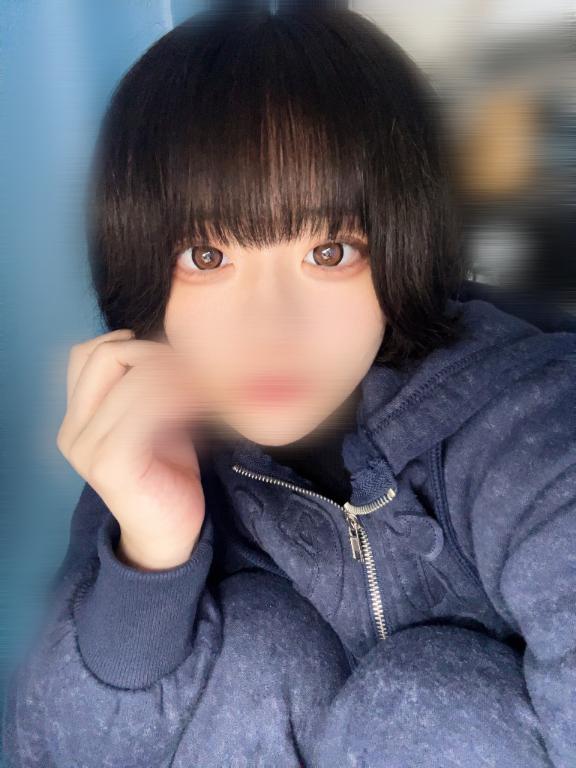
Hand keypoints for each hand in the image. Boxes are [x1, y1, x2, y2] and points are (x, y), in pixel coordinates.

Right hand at [56, 329, 207, 569]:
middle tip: (194, 372)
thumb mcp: (150, 422)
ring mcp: (87, 447)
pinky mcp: (112, 462)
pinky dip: (180, 396)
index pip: (88, 352)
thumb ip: (140, 389)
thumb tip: (161, 346)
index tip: (172, 361)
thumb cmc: (166, 473)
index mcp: (76, 418)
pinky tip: (202, 405)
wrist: (170, 533)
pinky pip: (146, 406)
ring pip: (132, 378)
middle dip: (155, 353)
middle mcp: (72, 430)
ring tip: (206, 388)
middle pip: (107, 356)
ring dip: (176, 375)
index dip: (133, 345)